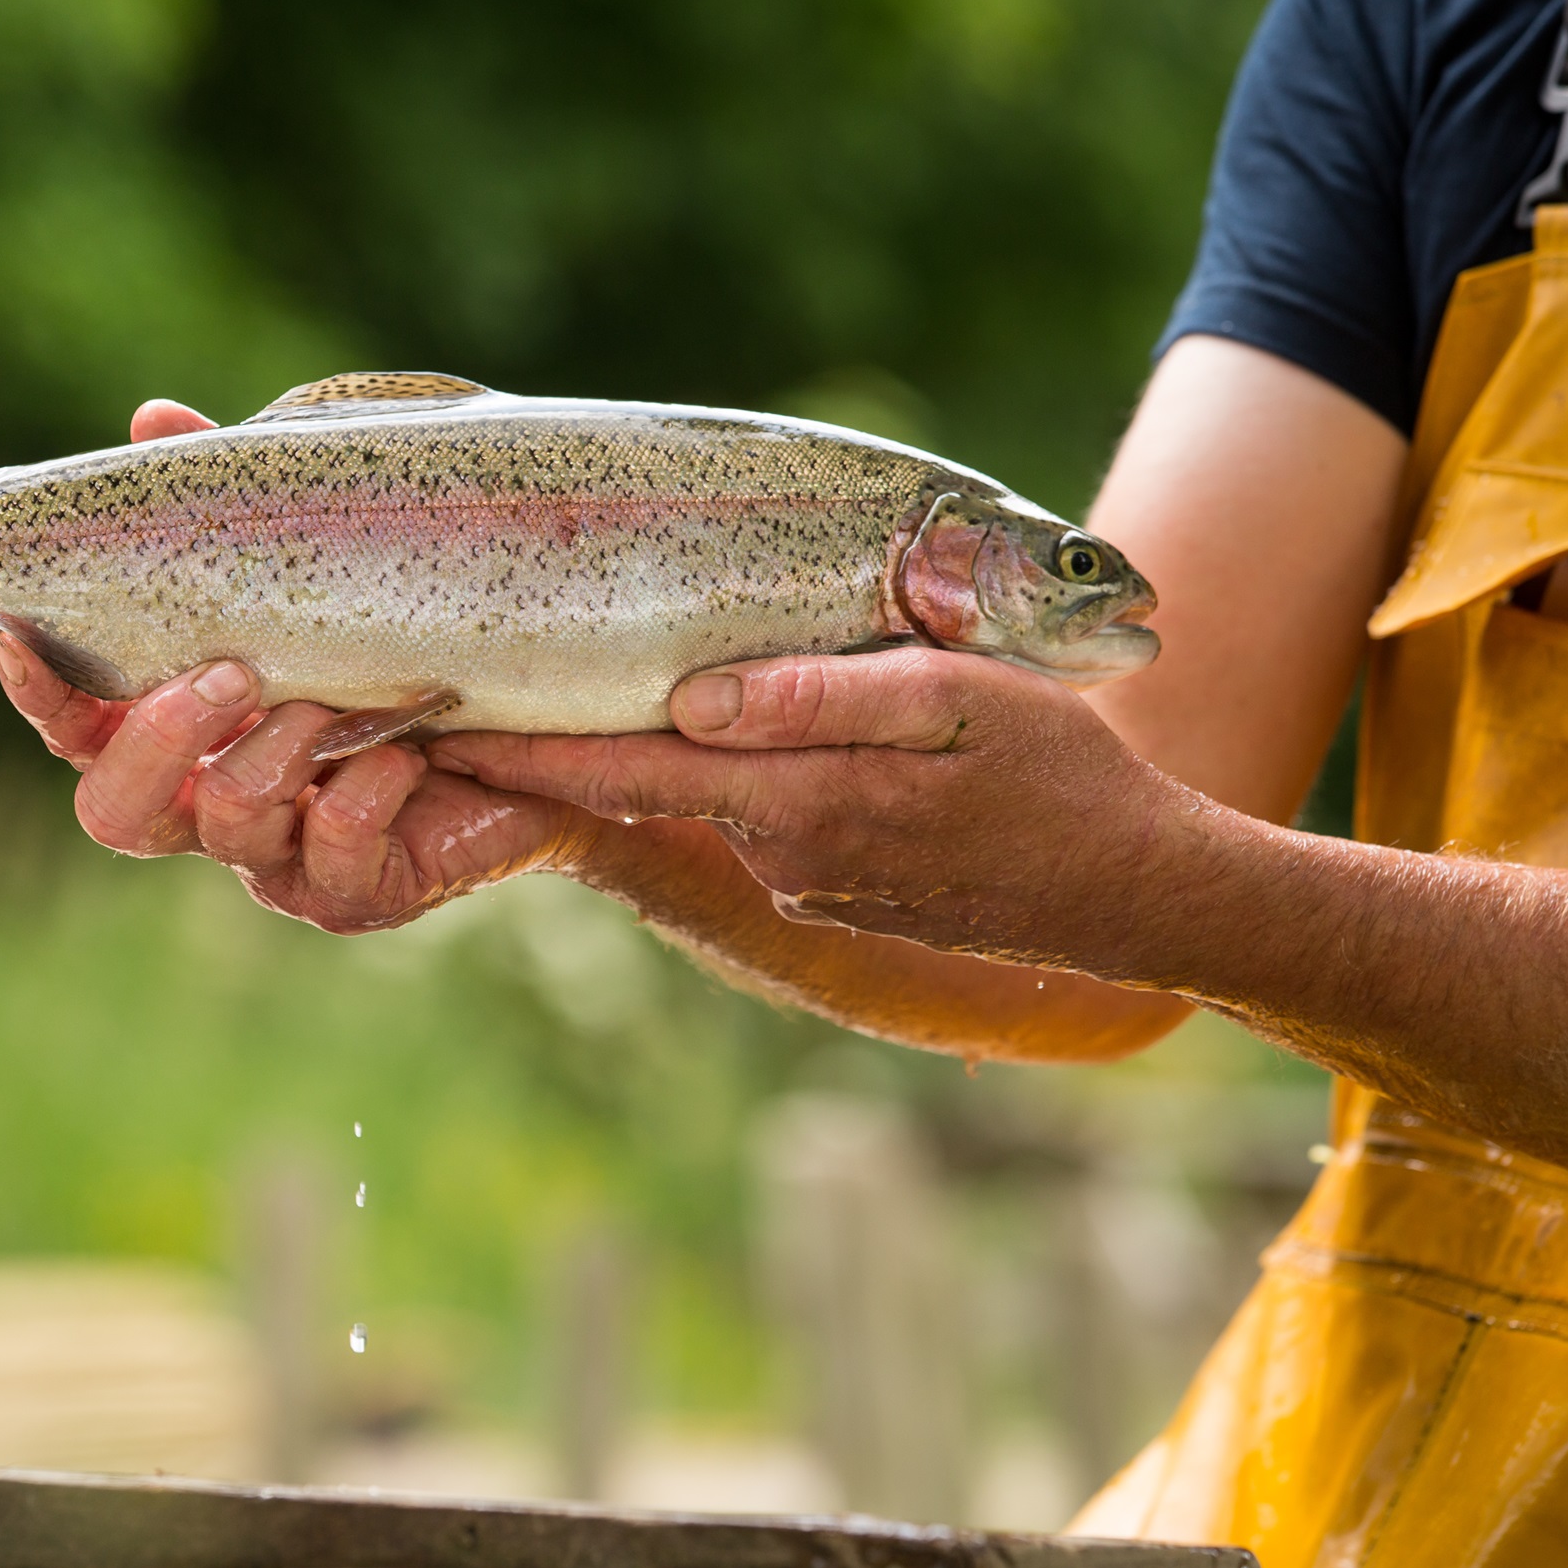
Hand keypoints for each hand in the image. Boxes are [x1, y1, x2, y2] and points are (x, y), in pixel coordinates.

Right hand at [0, 398, 598, 932]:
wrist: (553, 732)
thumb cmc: (413, 637)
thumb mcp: (329, 554)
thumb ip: (236, 502)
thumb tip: (153, 420)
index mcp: (184, 724)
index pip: (77, 725)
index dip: (40, 692)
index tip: (22, 632)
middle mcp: (213, 796)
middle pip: (117, 811)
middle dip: (157, 741)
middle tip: (226, 673)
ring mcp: (283, 854)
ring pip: (224, 827)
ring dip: (269, 758)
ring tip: (329, 707)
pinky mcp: (358, 889)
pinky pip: (333, 858)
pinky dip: (359, 797)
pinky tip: (400, 752)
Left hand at [429, 649, 1203, 969]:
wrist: (1136, 894)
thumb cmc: (1058, 775)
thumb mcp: (955, 704)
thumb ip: (822, 698)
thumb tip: (694, 698)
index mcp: (801, 804)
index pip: (627, 773)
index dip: (524, 748)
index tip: (430, 725)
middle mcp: (782, 857)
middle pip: (645, 786)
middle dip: (554, 746)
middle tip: (457, 694)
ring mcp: (806, 883)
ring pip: (709, 797)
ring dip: (657, 750)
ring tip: (601, 674)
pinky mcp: (833, 891)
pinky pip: (763, 818)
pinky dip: (739, 776)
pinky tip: (749, 730)